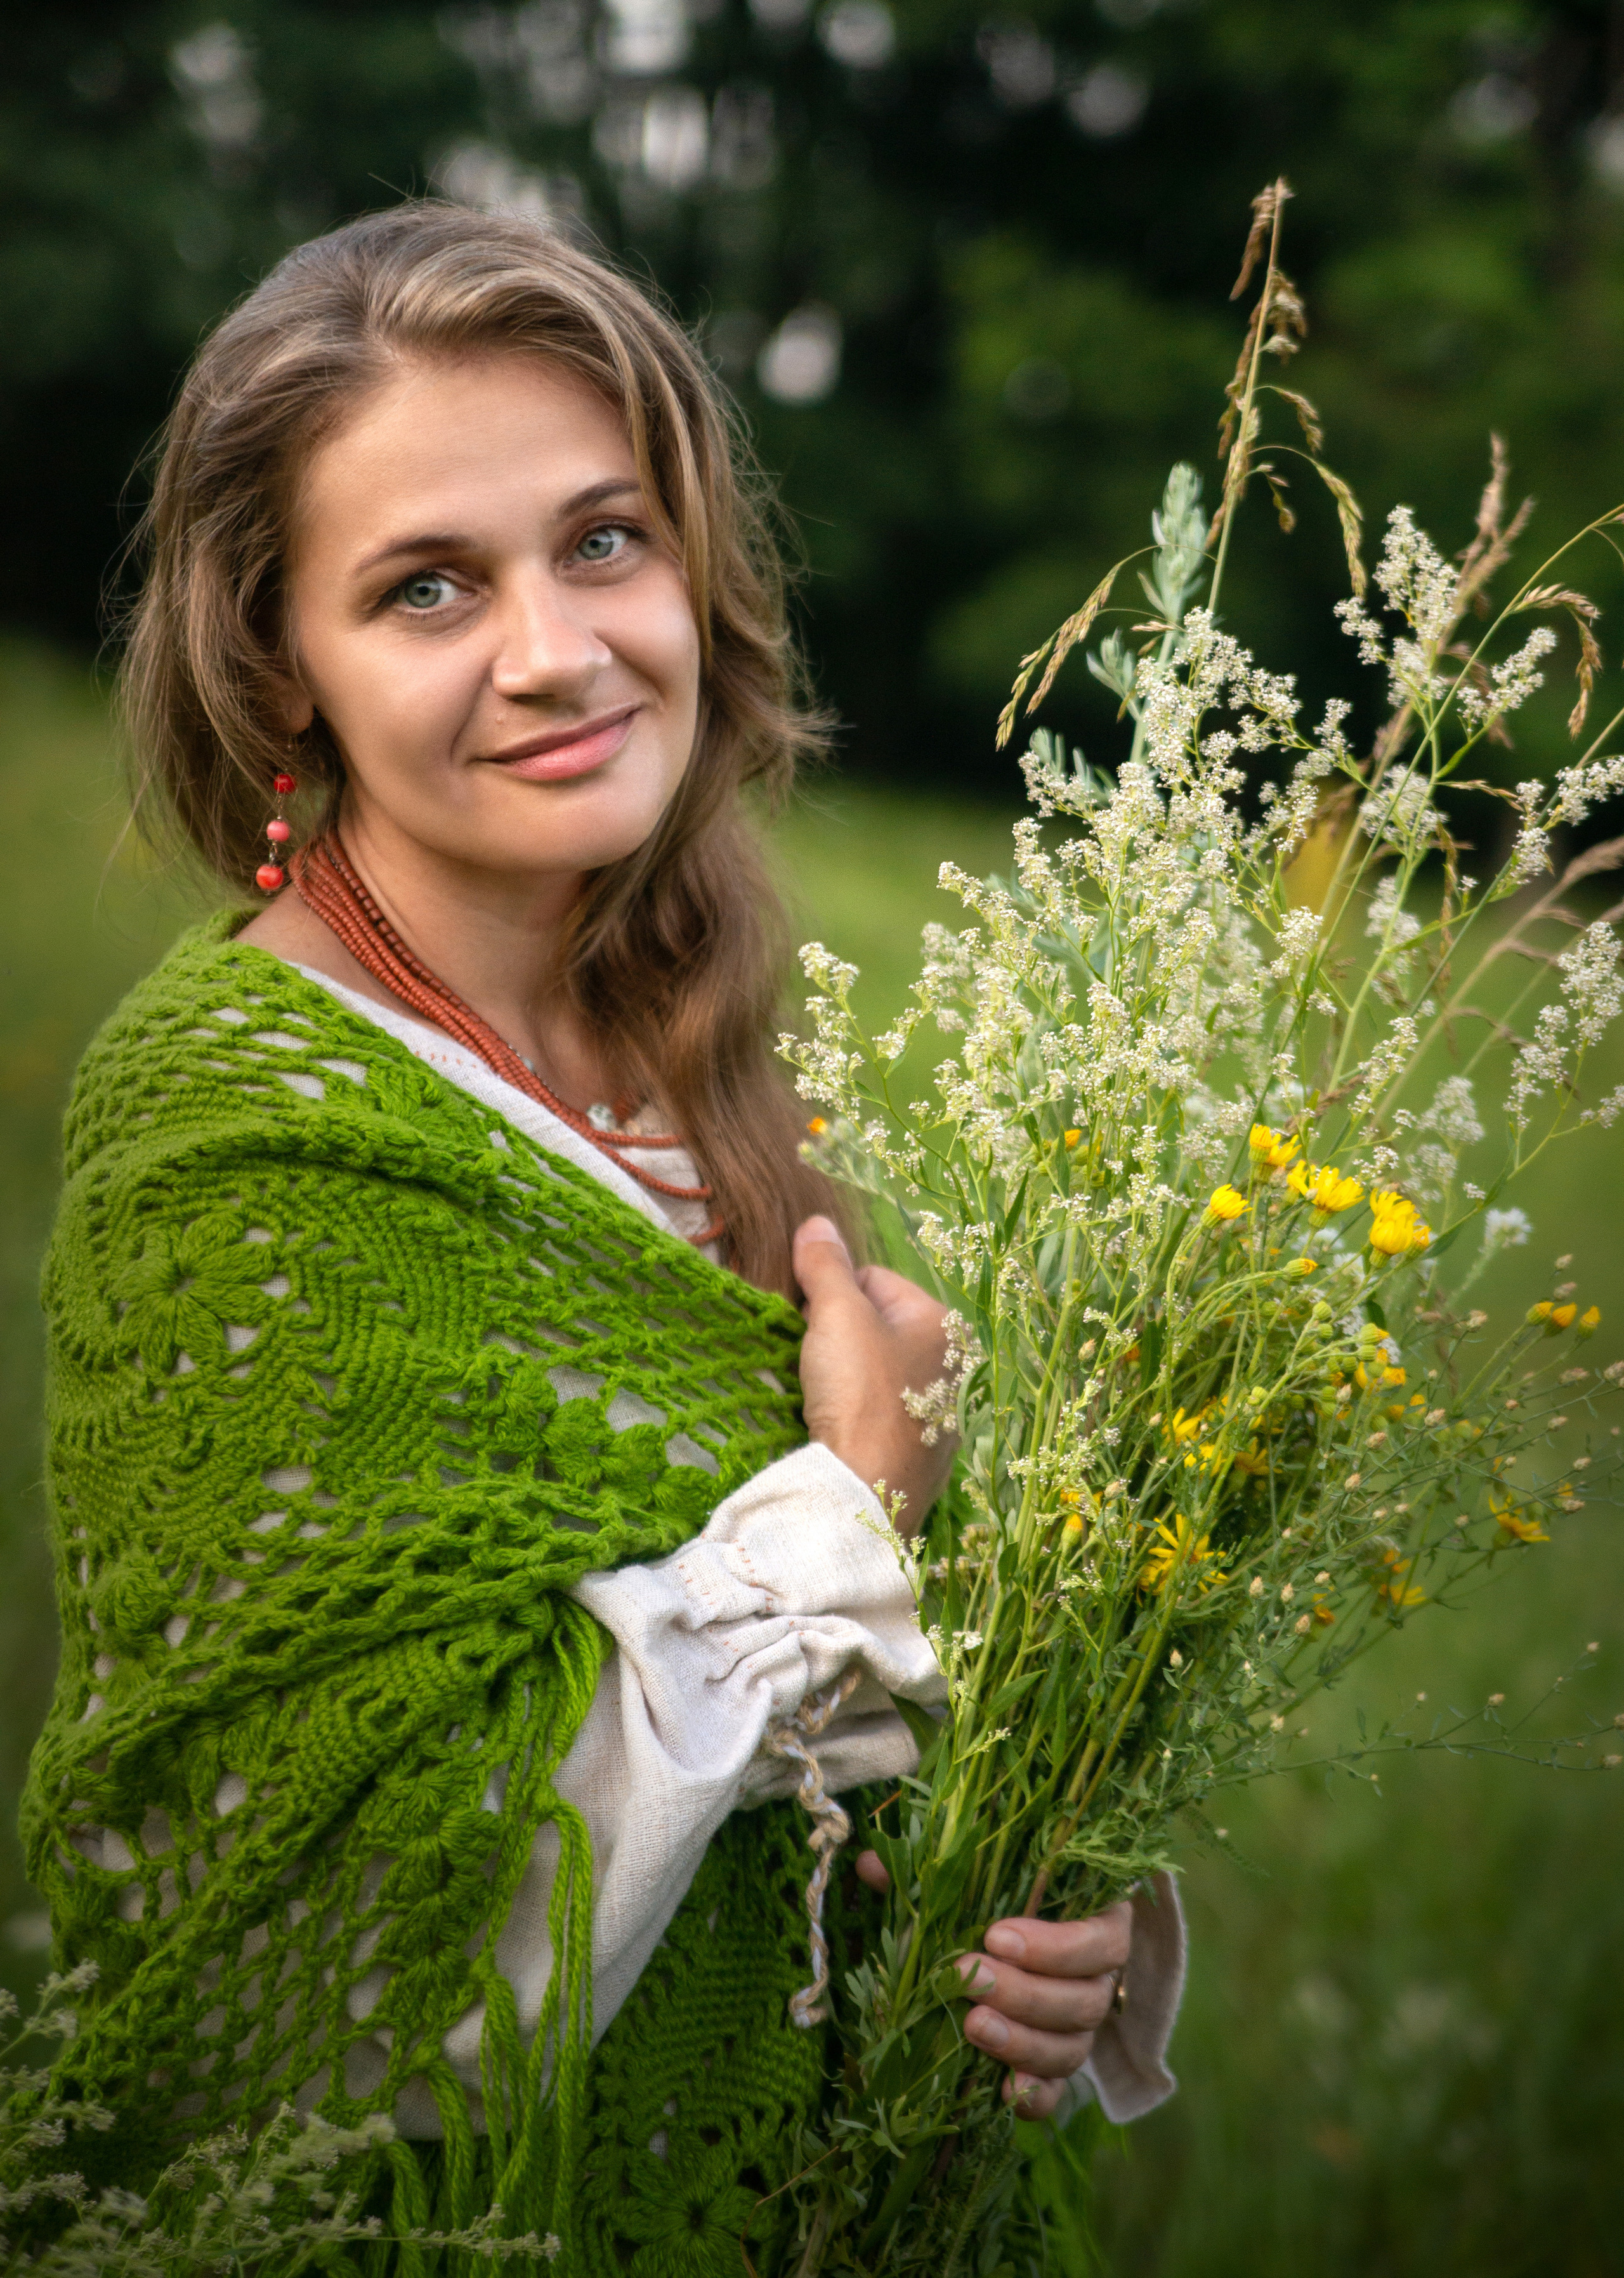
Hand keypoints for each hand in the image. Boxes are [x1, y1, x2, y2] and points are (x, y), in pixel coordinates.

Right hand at [793, 1216, 954, 1536]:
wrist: (866, 1492)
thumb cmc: (861, 1394)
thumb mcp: (838, 1316)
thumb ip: (826, 1265)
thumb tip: (817, 1223)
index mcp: (941, 1325)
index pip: (873, 1279)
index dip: (831, 1293)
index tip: (809, 1321)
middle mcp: (951, 1366)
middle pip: (875, 1327)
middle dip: (837, 1336)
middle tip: (814, 1360)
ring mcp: (938, 1415)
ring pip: (875, 1373)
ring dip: (844, 1376)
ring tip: (822, 1395)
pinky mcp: (919, 1456)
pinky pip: (878, 1417)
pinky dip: (855, 1415)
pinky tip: (838, 1427)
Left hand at [855, 1853, 1131, 2116]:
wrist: (1011, 1949)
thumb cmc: (995, 1903)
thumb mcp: (974, 1881)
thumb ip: (932, 1871)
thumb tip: (873, 1864)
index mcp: (1095, 1925)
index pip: (1100, 1939)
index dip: (1056, 1944)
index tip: (995, 1934)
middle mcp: (1096, 1983)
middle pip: (1085, 2000)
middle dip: (1024, 1993)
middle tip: (969, 1978)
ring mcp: (1079, 2032)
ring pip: (1071, 2049)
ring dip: (1022, 2042)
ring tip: (973, 2027)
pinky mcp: (1056, 2070)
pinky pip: (1056, 2092)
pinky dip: (1033, 2095)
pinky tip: (1002, 2089)